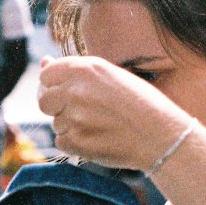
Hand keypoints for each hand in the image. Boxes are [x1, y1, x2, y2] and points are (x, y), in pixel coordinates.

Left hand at [37, 55, 190, 170]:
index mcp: (84, 68)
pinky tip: (97, 137)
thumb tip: (43, 62)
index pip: (46, 76)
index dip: (54, 85)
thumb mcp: (111, 75)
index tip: (67, 93)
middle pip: (44, 100)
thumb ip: (76, 70)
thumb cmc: (140, 102)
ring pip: (55, 122)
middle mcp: (76, 90)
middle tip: (80, 112)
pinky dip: (74, 142)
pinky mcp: (76, 142)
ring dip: (70, 125)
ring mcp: (74, 117)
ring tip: (100, 125)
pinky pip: (61, 141)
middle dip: (56, 107)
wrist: (162, 135)